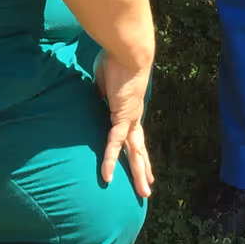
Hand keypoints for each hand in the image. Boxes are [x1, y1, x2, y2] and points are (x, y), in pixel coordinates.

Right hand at [93, 50, 153, 199]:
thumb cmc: (115, 59)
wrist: (128, 50)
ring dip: (139, 173)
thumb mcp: (104, 82)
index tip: (143, 165)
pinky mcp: (122, 118)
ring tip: (145, 193)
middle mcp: (133, 118)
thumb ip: (101, 93)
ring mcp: (129, 119)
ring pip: (134, 153)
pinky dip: (109, 160)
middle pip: (139, 150)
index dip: (138, 152)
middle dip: (144, 170)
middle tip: (148, 189)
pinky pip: (114, 144)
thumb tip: (96, 96)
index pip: (134, 136)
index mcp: (129, 110)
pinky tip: (107, 176)